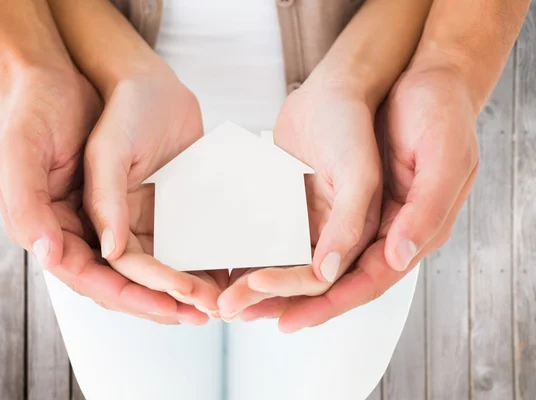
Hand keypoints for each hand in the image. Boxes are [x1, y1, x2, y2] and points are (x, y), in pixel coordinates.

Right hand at [0, 66, 198, 324]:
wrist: (76, 74)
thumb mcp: (25, 149)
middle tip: (200, 314)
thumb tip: (72, 255)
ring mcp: (112, 218)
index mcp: (50, 227)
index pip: (90, 276)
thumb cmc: (40, 108)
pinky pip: (160, 240)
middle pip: (122, 280)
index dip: (130, 295)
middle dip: (160, 301)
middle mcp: (82, 230)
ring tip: (214, 300)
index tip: (168, 307)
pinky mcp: (136, 203)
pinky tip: (212, 267)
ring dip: (177, 286)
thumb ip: (39, 204)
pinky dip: (184, 257)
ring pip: (145, 266)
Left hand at [260, 68, 478, 331]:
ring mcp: (354, 213)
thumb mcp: (442, 158)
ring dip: (277, 278)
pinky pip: (303, 227)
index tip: (290, 320)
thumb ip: (423, 211)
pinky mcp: (333, 195)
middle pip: (332, 278)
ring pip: (312, 258)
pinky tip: (247, 251)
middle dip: (290, 300)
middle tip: (245, 314)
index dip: (328, 305)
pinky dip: (277, 244)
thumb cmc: (439, 114)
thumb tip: (395, 258)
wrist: (417, 76)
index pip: (366, 281)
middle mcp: (379, 230)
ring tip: (236, 294)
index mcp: (410, 231)